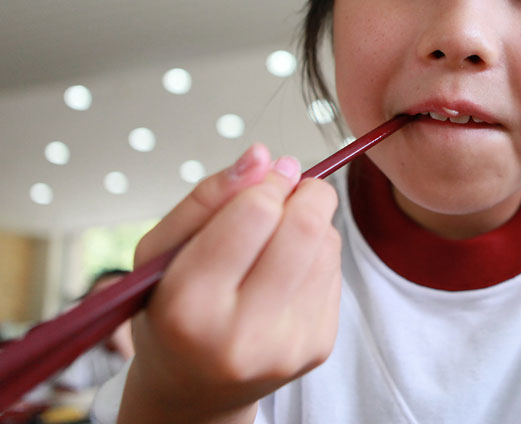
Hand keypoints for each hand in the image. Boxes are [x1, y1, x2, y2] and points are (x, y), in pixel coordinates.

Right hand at [118, 144, 341, 423]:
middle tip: (288, 189)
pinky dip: (317, 254)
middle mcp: (242, 336)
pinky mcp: (318, 347)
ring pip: (327, 244)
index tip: (262, 178)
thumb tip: (262, 157)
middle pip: (306, 227)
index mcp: (189, 309)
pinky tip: (286, 270)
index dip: (266, 182)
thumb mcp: (160, 252)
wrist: (194, 388)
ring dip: (311, 223)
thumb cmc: (170, 311)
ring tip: (277, 238)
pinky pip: (336, 271)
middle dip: (305, 192)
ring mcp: (287, 346)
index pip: (254, 213)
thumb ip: (206, 198)